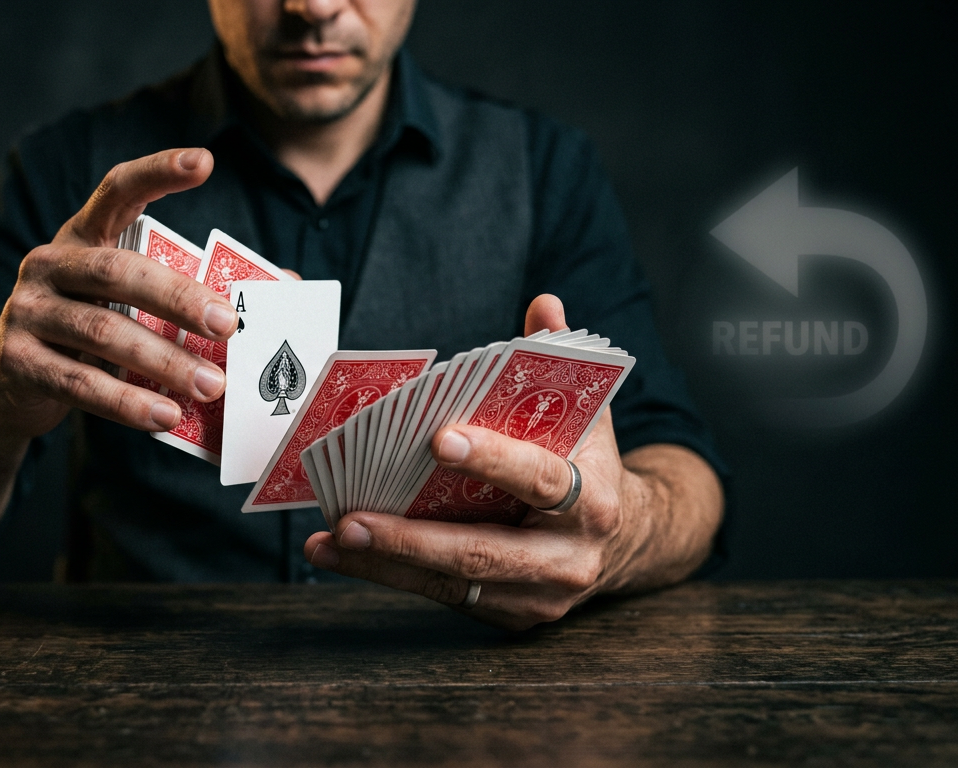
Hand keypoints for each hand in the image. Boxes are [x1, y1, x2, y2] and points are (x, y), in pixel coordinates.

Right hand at [0, 148, 237, 437]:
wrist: (6, 390)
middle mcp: (49, 264)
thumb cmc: (89, 337)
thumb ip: (188, 293)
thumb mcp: (129, 306)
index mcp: (83, 237)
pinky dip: (126, 402)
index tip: (205, 162)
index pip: (117, 190)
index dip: (158, 172)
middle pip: (117, 270)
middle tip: (228, 326)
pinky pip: (78, 383)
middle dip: (178, 297)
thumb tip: (284, 286)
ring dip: (162, 361)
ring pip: (101, 332)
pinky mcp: (17, 361)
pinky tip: (165, 415)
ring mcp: (26, 311)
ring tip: (210, 386)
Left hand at [303, 294, 717, 630]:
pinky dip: (390, 576)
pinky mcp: (510, 616)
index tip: (438, 440)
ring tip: (328, 540)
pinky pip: (444, 595)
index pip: (540, 480)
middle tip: (348, 517)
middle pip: (483, 550)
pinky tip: (343, 555)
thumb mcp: (586, 414)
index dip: (493, 460)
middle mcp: (567, 558)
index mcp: (592, 500)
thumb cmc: (588, 464)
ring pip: (453, 581)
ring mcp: (538, 596)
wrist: (629, 542)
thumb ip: (559, 360)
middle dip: (410, 539)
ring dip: (384, 563)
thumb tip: (542, 304)